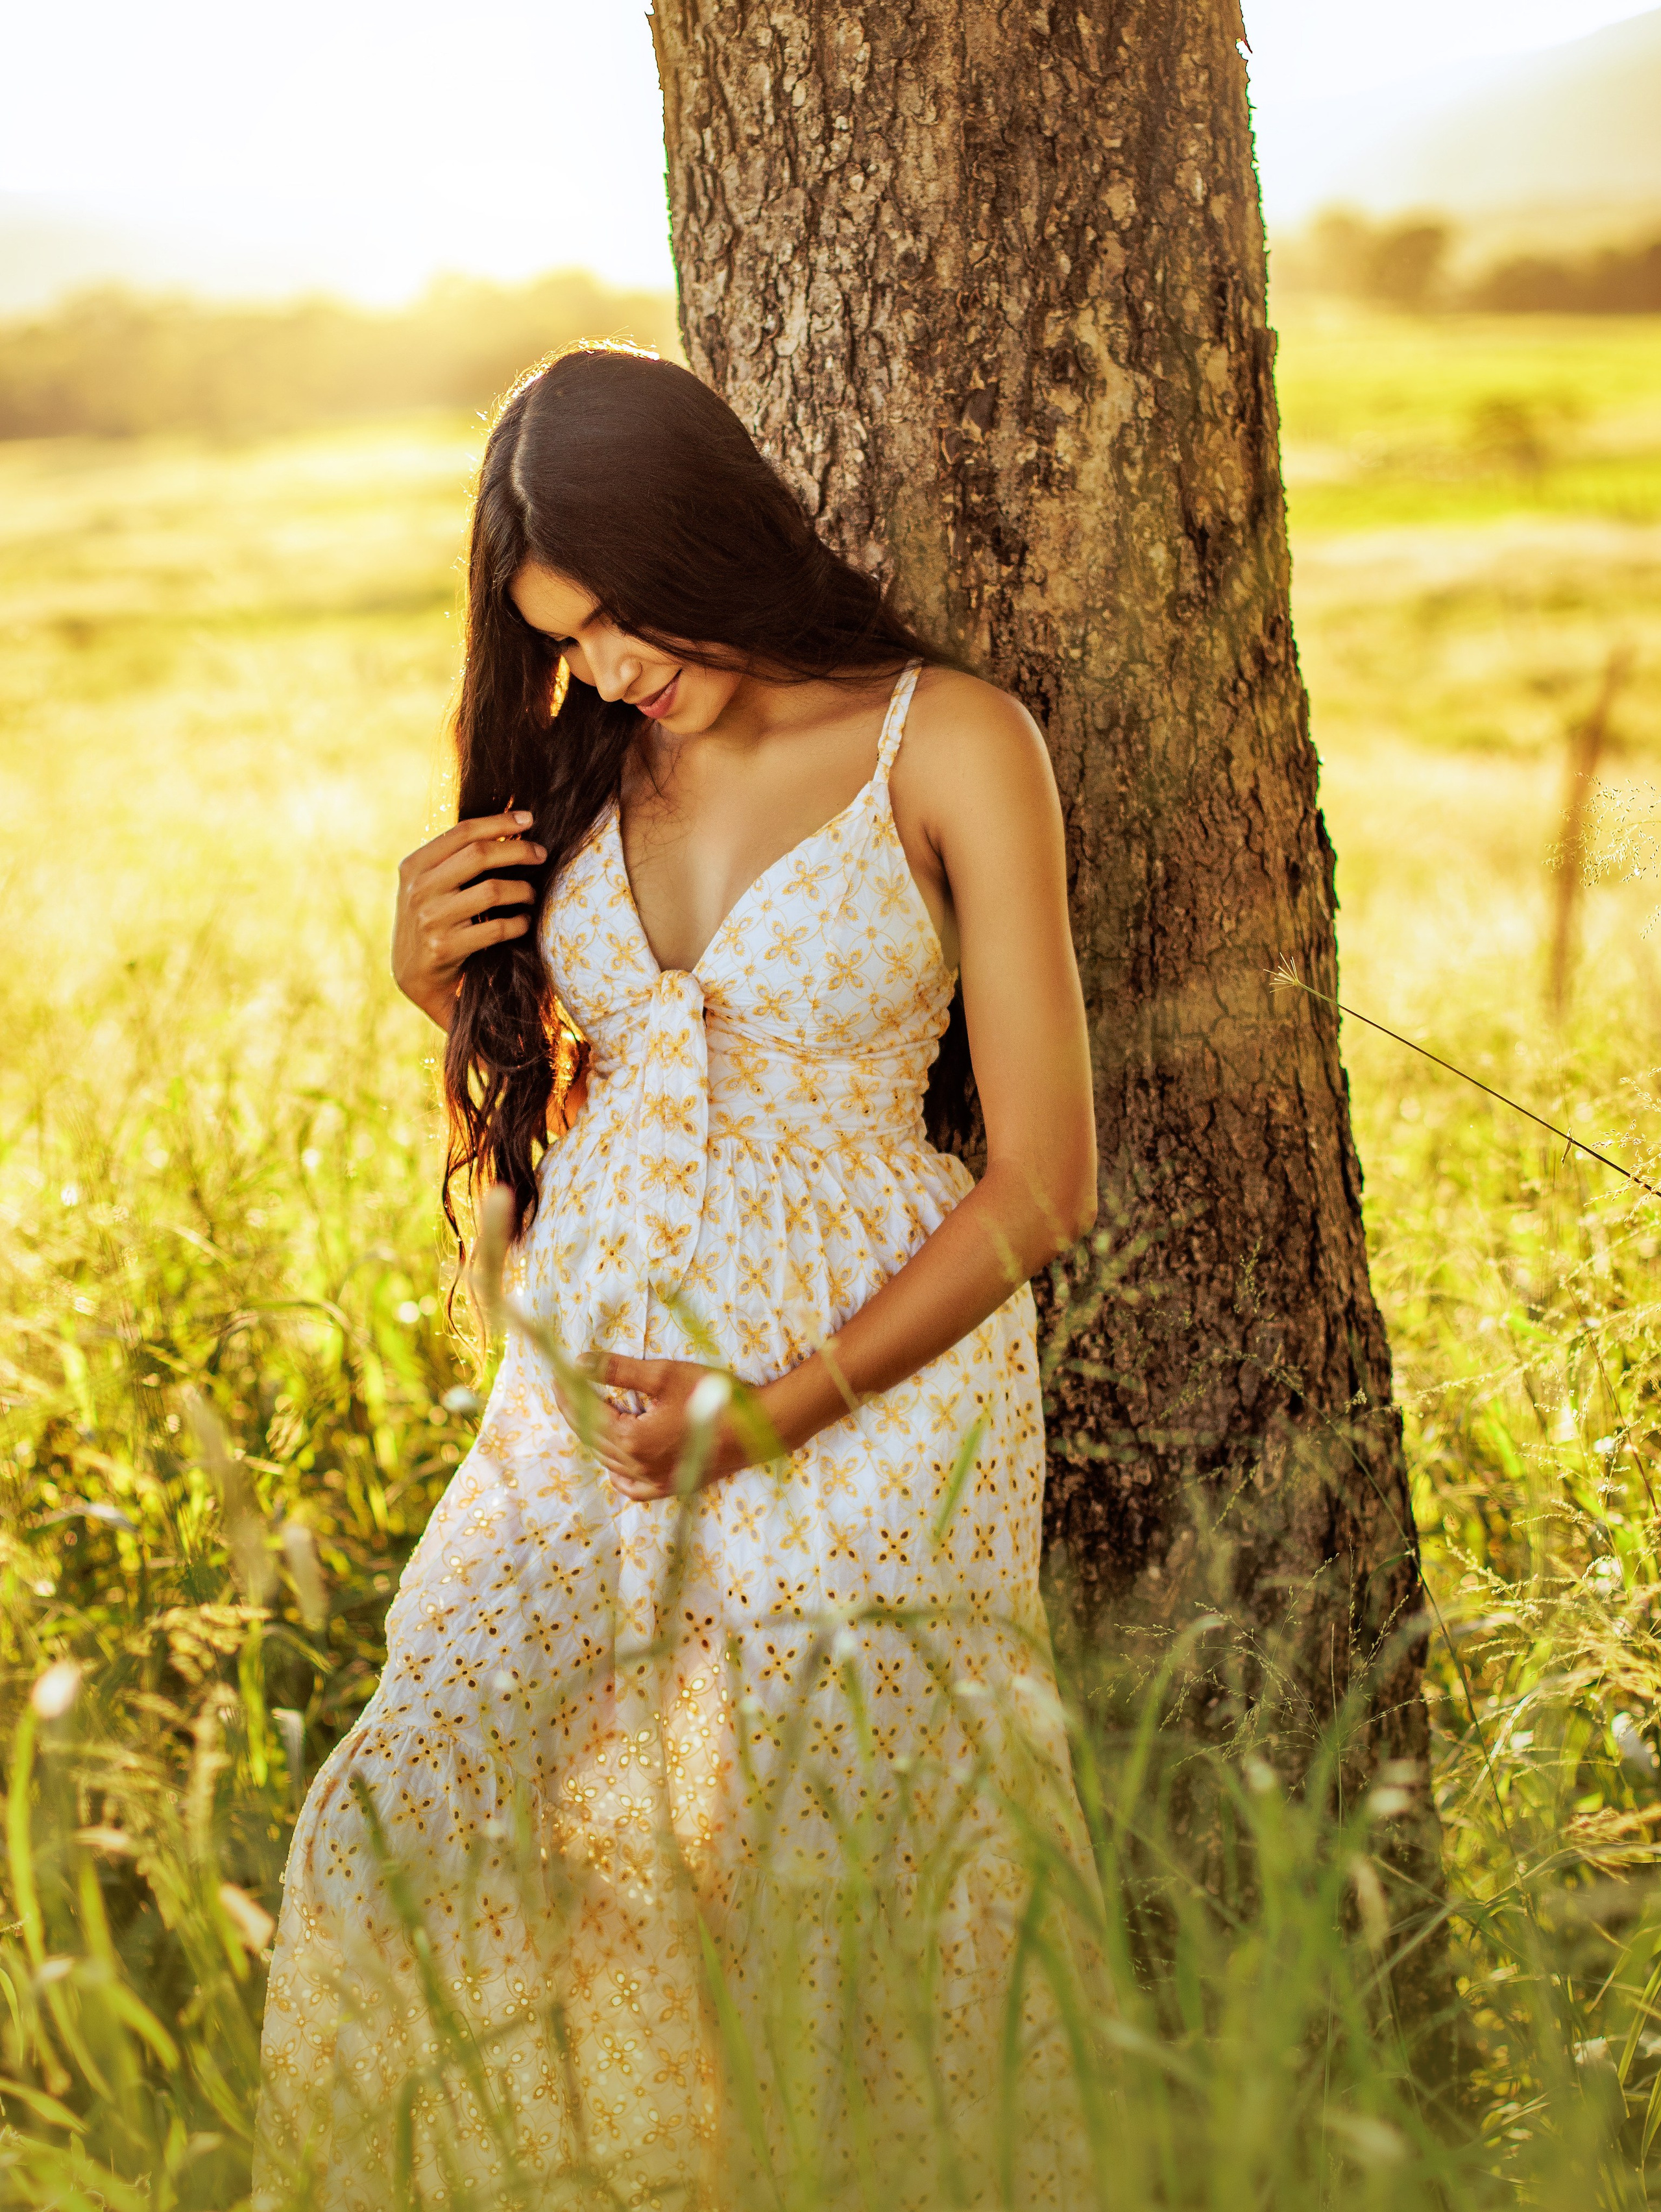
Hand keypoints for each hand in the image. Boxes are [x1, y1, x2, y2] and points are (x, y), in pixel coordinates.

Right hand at [392, 812, 547, 1030]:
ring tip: (531, 895)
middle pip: (479, 854)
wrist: (413, 976)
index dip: (500, 822)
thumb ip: (455, 860)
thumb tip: (508, 828)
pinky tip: (524, 922)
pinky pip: (496, 928)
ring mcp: (430, 919)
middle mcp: (418, 889)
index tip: (529, 820)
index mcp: (414, 866)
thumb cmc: (432, 921)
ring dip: (523, 891)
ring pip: (493, 890)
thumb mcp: (430, 886)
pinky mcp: (445, 948)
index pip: (462, 832)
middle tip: (541, 854)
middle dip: (518, 850)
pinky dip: (518, 923)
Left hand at [574, 1355, 752, 1501]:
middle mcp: (638, 1467)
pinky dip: (619, 1473)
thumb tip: (579, 1363)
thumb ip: (618, 1371)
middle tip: (567, 1389)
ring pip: (609, 1462)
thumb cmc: (714, 1396)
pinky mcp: (671, 1486)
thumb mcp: (664, 1375)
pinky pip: (632, 1488)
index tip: (558, 1376)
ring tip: (590, 1413)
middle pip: (593, 1439)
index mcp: (632, 1439)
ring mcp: (654, 1481)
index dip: (569, 1394)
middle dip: (577, 1412)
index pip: (587, 1415)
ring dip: (595, 1437)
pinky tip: (619, 1459)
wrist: (759, 1428)